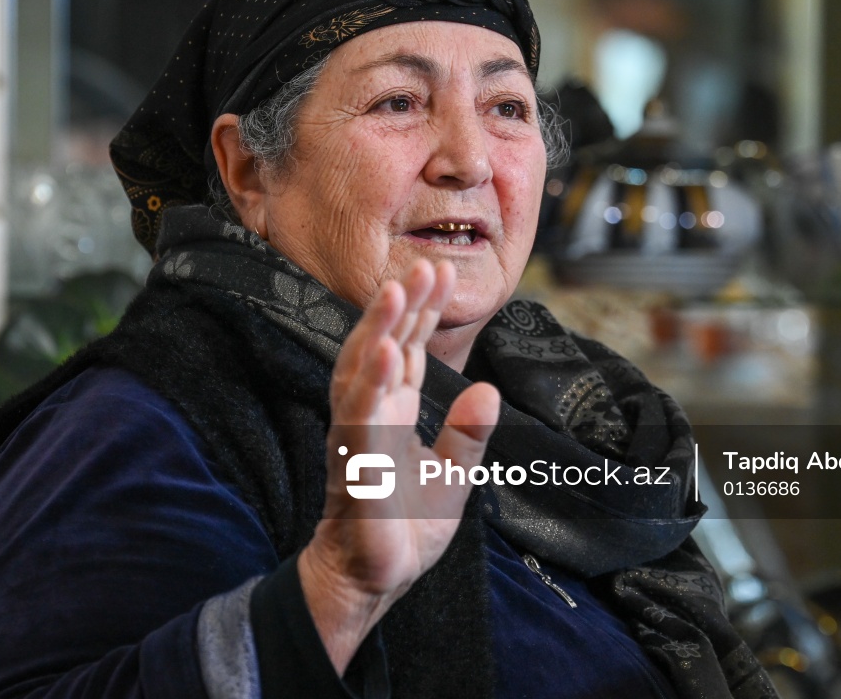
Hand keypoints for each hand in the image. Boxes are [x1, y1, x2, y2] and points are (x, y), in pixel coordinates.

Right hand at [297, 259, 499, 673]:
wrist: (377, 577)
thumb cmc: (406, 524)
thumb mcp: (453, 473)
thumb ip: (467, 432)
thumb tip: (487, 389)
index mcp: (394, 411)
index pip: (407, 349)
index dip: (421, 311)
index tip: (440, 272)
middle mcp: (372, 412)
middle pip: (384, 345)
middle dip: (404, 304)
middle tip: (425, 264)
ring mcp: (359, 433)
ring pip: (363, 368)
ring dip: (378, 326)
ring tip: (396, 288)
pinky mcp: (353, 460)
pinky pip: (357, 414)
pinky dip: (369, 380)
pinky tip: (381, 350)